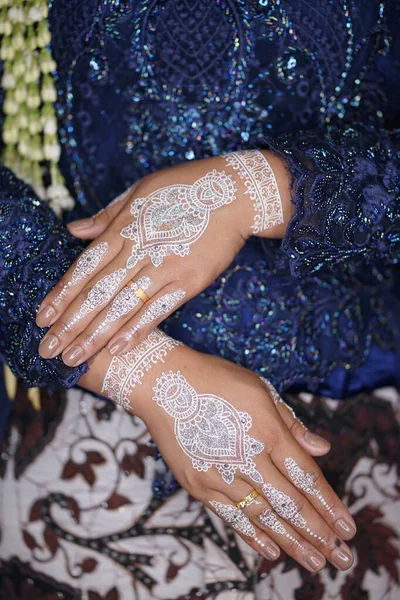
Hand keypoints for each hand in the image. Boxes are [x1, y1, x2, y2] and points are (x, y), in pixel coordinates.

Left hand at [35, 151, 290, 365]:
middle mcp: (139, 250)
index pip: (84, 267)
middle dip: (70, 323)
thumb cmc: (184, 188)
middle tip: (47, 348)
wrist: (234, 193)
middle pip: (97, 292)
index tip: (42, 316)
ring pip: (122, 306)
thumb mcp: (139, 191)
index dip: (61, 293)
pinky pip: (158, 310)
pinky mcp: (189, 281)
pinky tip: (117, 349)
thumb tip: (73, 230)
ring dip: (95, 334)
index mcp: (124, 227)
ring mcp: (164, 267)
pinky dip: (137, 330)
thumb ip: (106, 215)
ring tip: (73, 358)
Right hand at [136, 349, 355, 572]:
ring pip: (262, 515)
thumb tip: (321, 449)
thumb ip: (291, 424)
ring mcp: (219, 473)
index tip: (346, 528)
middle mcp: (245, 456)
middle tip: (339, 558)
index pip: (305, 475)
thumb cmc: (215, 380)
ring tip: (314, 562)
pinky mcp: (197, 483)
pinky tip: (272, 551)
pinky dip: (252, 535)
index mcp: (266, 429)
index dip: (328, 504)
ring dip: (291, 542)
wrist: (162, 384)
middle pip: (288, 502)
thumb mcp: (260, 390)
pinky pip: (230, 515)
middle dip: (317, 532)